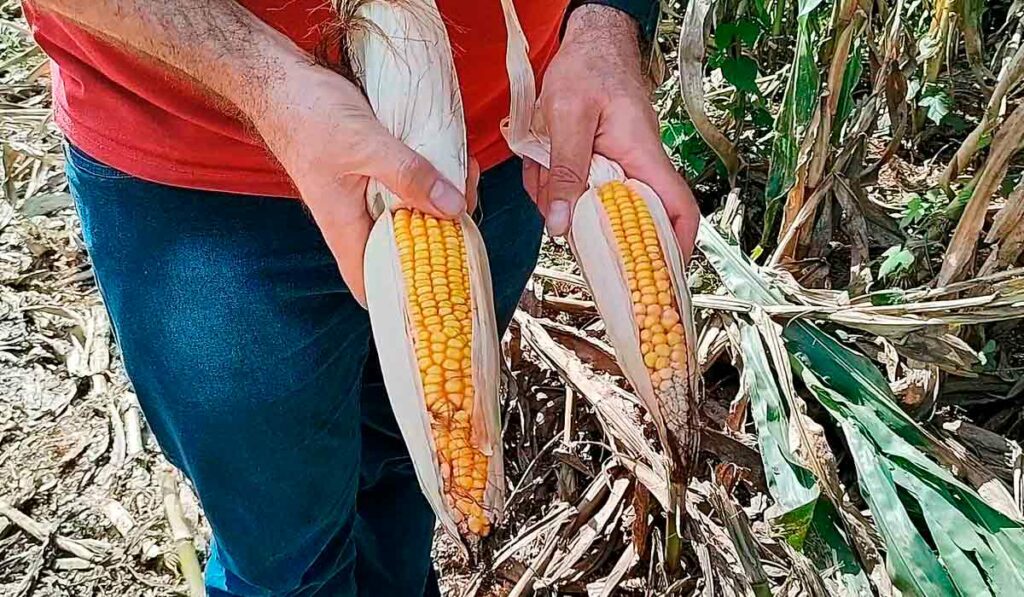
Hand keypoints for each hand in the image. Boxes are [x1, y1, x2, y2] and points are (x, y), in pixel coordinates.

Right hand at [251, 65, 474, 303]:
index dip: (404, 297)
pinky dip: (433, 179)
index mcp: (345, 228)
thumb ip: (408, 176)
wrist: (282, 79)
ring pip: (412, 216)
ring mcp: (365, 198)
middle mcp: (356, 220)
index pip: (372, 285)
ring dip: (442, 201)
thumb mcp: (365, 145)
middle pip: (405, 250)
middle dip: (442, 235)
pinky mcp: (374, 175)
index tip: (447, 284)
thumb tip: (454, 207)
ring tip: (465, 171)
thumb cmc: (308, 115)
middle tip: (467, 199)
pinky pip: (410, 188)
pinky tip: (451, 160)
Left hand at [527, 5, 698, 260]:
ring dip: (555, 195)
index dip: (677, 247)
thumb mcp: (567, 119)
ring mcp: (617, 168)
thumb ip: (564, 172)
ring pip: (587, 206)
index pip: (678, 210)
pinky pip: (572, 189)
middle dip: (581, 221)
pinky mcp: (597, 166)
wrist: (586, 43)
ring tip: (540, 164)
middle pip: (621, 220)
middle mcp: (636, 168)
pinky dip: (549, 181)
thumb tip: (560, 226)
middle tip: (554, 207)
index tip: (662, 279)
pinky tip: (538, 159)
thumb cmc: (587, 70)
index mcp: (643, 158)